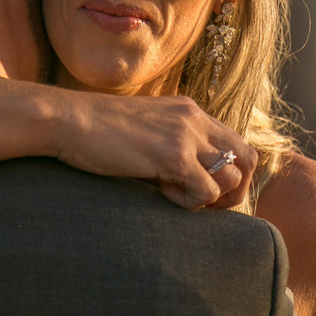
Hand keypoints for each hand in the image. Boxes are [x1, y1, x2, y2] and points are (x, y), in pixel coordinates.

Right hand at [54, 92, 256, 209]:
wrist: (68, 120)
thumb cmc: (96, 132)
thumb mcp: (145, 132)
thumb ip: (172, 148)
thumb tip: (188, 182)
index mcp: (190, 111)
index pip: (235, 143)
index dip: (229, 173)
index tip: (204, 191)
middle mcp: (195, 119)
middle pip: (248, 158)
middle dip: (235, 190)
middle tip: (204, 204)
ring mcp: (187, 135)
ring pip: (233, 176)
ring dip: (211, 196)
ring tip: (175, 194)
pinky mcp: (173, 155)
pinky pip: (206, 191)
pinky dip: (190, 202)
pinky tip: (161, 194)